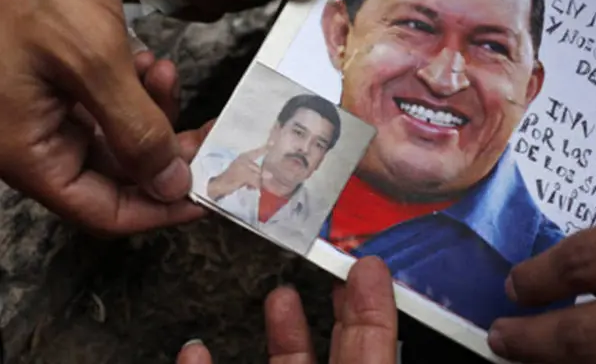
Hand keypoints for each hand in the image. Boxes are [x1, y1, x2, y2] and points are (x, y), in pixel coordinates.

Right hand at [0, 0, 203, 234]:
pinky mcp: (50, 71)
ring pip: (113, 134)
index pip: (104, 211)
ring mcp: (38, 102)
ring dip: (151, 111)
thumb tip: (169, 187)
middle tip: (206, 129)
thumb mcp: (93, 58)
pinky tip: (145, 58)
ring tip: (164, 72)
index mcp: (27, 148)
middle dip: (165, 151)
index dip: (160, 208)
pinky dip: (132, 85)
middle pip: (113, 174)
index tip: (209, 193)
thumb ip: (135, 130)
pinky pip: (101, 99)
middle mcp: (28, 133)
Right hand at [175, 256, 398, 363]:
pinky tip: (194, 350)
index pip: (375, 352)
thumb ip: (366, 347)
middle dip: (341, 311)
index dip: (375, 307)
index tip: (369, 265)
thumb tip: (373, 273)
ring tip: (280, 295)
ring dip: (282, 334)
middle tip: (340, 270)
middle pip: (336, 355)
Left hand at [206, 145, 267, 198]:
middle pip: (259, 167)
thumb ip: (257, 176)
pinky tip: (251, 188)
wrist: (218, 189)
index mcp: (245, 158)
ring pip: (257, 174)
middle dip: (262, 174)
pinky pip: (253, 179)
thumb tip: (269, 176)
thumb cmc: (230, 179)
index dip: (266, 149)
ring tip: (256, 187)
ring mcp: (244, 170)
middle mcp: (245, 162)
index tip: (274, 144)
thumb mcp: (244, 176)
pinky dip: (253, 184)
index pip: (258, 152)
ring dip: (258, 181)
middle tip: (265, 182)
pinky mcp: (243, 178)